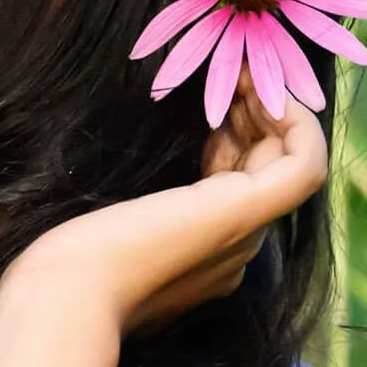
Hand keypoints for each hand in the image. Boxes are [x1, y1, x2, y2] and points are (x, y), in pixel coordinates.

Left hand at [0, 75, 329, 339]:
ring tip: (239, 70)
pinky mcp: (245, 216)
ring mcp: (241, 236)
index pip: (233, 182)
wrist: (63, 298)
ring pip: (286, 163)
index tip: (201, 97)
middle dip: (253, 112)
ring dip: (272, 108)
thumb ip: (132, 194)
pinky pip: (305, 166)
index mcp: (195, 256)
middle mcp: (229, 250)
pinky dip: (298, 123)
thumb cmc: (61, 262)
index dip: (227, 132)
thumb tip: (145, 143)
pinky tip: (261, 89)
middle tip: (229, 69)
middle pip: (263, 168)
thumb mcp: (103, 215)